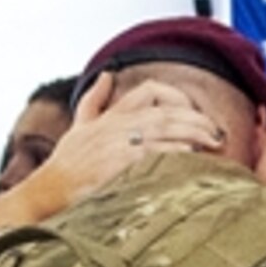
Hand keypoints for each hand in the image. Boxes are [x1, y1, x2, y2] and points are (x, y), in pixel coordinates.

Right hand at [27, 72, 227, 211]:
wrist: (47, 190)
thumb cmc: (66, 164)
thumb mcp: (79, 126)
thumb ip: (94, 101)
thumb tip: (107, 75)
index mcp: (111, 115)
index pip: (150, 91)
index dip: (177, 98)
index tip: (195, 113)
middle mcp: (116, 124)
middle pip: (165, 111)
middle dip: (196, 119)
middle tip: (218, 132)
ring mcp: (117, 141)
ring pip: (164, 128)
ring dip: (192, 133)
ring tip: (214, 141)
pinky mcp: (118, 161)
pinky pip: (153, 151)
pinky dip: (173, 151)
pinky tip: (191, 155)